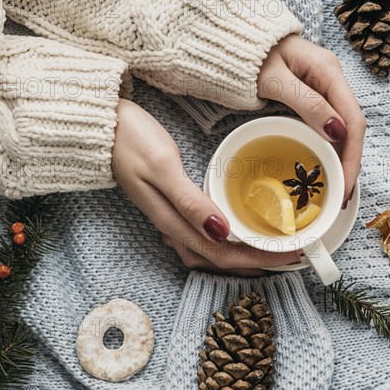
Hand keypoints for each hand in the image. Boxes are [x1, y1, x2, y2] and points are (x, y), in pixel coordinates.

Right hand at [111, 99, 300, 275]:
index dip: (258, 259)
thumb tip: (221, 233)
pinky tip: (235, 236)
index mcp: (173, 221)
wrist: (100, 126)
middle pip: (218, 260)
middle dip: (255, 263)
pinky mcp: (168, 208)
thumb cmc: (129, 141)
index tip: (289, 255)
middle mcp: (171, 227)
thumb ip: (190, 202)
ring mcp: (168, 219)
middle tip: (289, 258)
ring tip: (268, 254)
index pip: (222, 254)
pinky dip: (224, 243)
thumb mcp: (162, 166)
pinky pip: (202, 238)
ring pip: (209, 253)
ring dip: (239, 258)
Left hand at [257, 35, 365, 207]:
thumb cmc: (250, 55)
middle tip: (343, 196)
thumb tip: (338, 133)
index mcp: (329, 72)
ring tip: (337, 188)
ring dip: (342, 160)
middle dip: (350, 163)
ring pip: (342, 129)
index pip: (353, 121)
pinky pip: (327, 126)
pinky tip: (327, 167)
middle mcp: (332, 80)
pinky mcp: (313, 97)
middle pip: (352, 128)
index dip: (352, 157)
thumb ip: (308, 104)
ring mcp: (323, 89)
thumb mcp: (276, 80)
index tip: (346, 184)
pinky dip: (329, 149)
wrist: (234, 41)